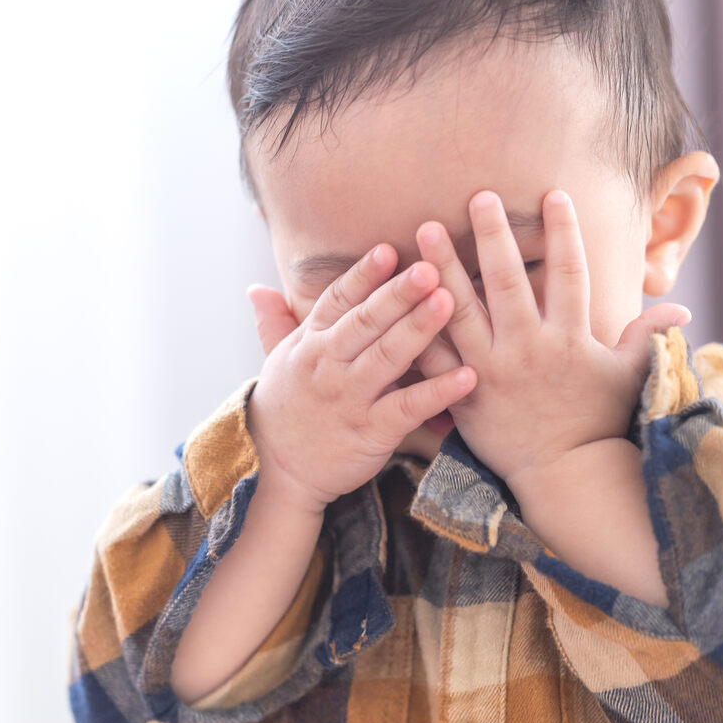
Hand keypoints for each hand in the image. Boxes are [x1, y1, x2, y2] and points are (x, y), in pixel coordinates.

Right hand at [243, 244, 476, 513]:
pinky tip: (467, 376)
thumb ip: (274, 322)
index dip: (363, 275)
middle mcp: (328, 365)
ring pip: (387, 357)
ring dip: (419, 329)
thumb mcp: (275, 362)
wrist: (278, 471)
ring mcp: (350, 398)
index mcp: (310, 343)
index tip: (388, 251)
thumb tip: (255, 288)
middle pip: (366, 321)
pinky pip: (409, 407)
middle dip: (398, 293)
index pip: (338, 300)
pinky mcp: (371, 431)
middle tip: (430, 267)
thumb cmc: (286, 410)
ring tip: (448, 303)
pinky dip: (438, 392)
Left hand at [412, 189, 689, 484]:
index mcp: (570, 339)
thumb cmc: (596, 422)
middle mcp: (528, 349)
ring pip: (461, 310)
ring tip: (425, 229)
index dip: (563, 232)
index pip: (569, 273)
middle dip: (492, 235)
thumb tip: (684, 310)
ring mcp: (491, 370)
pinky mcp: (462, 391)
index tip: (554, 193)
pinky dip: (418, 324)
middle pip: (506, 282)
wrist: (563, 474)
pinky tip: (398, 294)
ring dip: (442, 267)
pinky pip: (435, 353)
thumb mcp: (627, 376)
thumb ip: (647, 338)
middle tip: (477, 195)